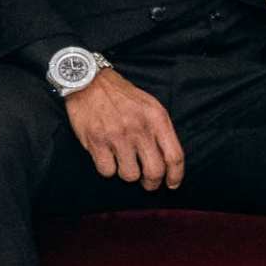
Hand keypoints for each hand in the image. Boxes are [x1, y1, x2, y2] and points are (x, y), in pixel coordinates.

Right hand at [64, 68, 183, 188]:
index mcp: (157, 118)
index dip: (175, 176)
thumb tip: (168, 161)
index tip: (172, 184)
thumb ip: (160, 130)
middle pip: (154, 171)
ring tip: (124, 163)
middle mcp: (139, 128)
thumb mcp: (150, 105)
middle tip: (148, 183)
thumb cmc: (122, 96)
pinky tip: (107, 157)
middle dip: (152, 183)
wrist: (90, 81)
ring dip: (128, 174)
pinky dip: (108, 169)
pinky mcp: (97, 141)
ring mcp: (117, 135)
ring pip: (130, 175)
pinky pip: (107, 171)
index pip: (174, 156)